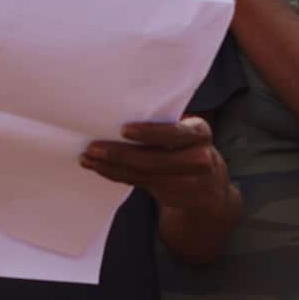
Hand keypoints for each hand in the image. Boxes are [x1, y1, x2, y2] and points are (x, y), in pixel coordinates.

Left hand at [80, 116, 232, 213]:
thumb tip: (121, 105)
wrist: (210, 188)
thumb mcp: (188, 131)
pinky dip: (115, 174)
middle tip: (93, 147)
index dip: (150, 133)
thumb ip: (166, 122)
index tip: (124, 130)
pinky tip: (98, 167)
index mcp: (200, 133)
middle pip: (154, 159)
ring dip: (110, 165)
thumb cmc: (188, 145)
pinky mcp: (170, 195)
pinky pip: (138, 182)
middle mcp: (198, 159)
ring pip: (142, 173)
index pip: (175, 134)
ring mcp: (185, 182)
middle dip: (120, 153)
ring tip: (88, 157)